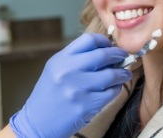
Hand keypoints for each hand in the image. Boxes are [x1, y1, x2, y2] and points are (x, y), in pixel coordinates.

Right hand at [9, 33, 131, 137]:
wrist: (37, 122)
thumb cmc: (49, 94)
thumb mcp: (56, 69)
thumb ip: (76, 58)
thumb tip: (105, 50)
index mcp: (61, 59)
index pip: (88, 40)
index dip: (104, 41)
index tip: (111, 45)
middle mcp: (68, 71)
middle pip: (102, 55)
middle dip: (118, 54)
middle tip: (123, 56)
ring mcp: (77, 89)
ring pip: (110, 75)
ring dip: (122, 74)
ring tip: (124, 74)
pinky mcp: (85, 106)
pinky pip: (110, 93)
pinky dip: (116, 89)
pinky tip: (115, 88)